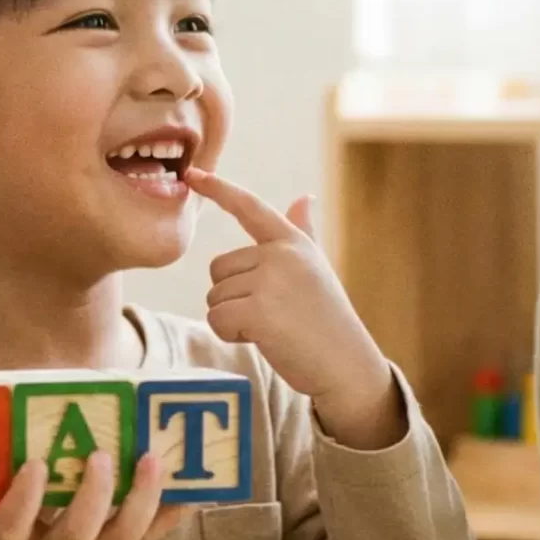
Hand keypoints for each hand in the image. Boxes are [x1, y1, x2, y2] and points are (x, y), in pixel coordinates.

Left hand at [184, 166, 405, 450]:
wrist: (347, 364)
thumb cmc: (328, 320)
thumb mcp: (316, 268)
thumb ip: (303, 233)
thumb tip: (304, 198)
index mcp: (293, 242)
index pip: (250, 207)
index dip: (218, 188)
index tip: (192, 174)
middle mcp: (281, 254)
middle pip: (218, 268)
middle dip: (232, 296)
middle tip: (271, 315)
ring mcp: (270, 281)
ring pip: (215, 297)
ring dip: (233, 319)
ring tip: (272, 328)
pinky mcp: (259, 311)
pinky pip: (217, 318)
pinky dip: (230, 334)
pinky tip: (261, 339)